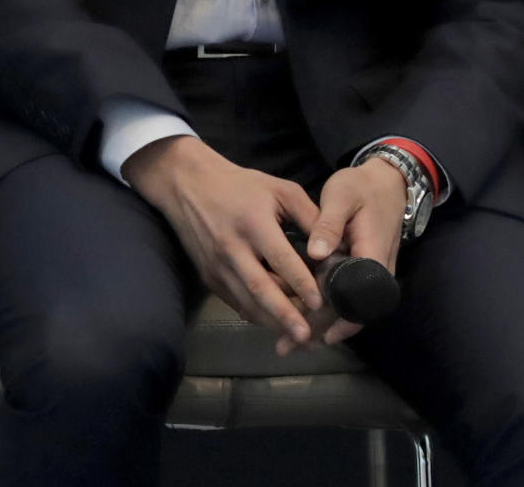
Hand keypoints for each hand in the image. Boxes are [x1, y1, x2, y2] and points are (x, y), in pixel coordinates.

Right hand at [123, 136, 323, 347]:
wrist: (189, 185)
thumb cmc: (241, 186)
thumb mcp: (280, 189)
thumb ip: (309, 215)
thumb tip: (334, 245)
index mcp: (253, 223)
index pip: (280, 259)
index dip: (300, 283)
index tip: (319, 302)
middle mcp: (233, 248)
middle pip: (261, 289)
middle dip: (284, 315)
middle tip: (307, 336)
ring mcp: (217, 266)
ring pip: (246, 302)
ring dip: (272, 322)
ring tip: (297, 338)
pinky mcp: (208, 277)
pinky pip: (235, 302)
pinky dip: (255, 315)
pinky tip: (274, 325)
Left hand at [274, 156, 406, 354]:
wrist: (386, 182)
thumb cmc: (362, 188)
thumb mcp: (342, 196)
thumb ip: (329, 224)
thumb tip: (316, 253)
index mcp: (371, 254)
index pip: (360, 298)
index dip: (339, 320)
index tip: (315, 334)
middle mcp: (374, 272)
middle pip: (350, 311)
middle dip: (319, 330)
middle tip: (286, 346)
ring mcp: (368, 274)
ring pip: (345, 307)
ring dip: (317, 324)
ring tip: (285, 340)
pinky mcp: (358, 271)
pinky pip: (343, 296)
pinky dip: (322, 309)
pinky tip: (297, 316)